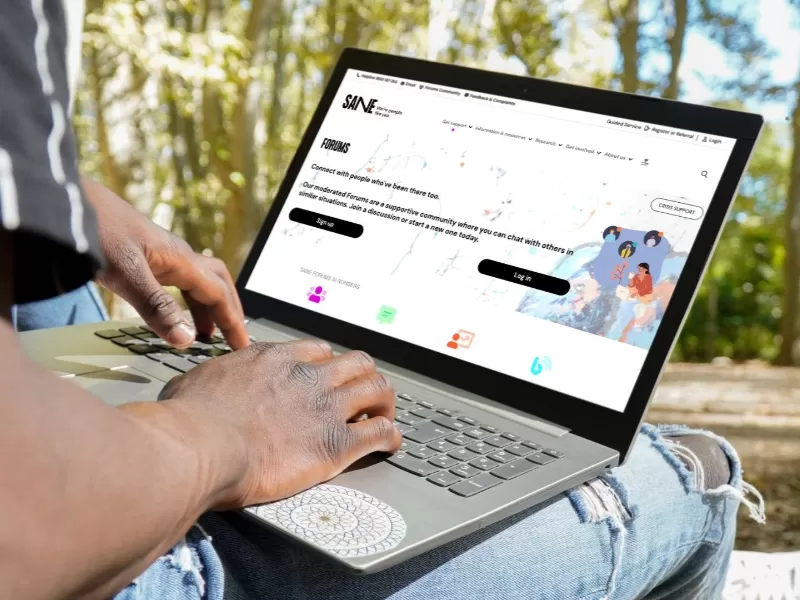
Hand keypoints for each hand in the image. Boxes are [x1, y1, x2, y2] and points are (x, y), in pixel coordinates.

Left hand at [82, 179, 248, 348]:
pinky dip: (187, 300)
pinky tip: (177, 310)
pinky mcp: (147, 256)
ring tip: (207, 334)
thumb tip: (186, 339)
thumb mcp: (127, 275)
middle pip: (218, 283)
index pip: (218, 295)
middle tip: (233, 338)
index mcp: (181, 260)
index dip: (232, 322)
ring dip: (208, 307)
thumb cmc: (97, 233)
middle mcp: (178, 256)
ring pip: (199, 282)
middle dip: (229, 310)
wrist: (68, 204)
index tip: (242, 346)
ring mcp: (163, 254)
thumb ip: (157, 308)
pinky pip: (180, 280)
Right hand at [158, 340, 401, 507]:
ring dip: (385, 401)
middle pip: (357, 363)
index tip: (329, 374)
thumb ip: (213, 380)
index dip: (328, 363)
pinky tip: (391, 442)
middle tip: (366, 392)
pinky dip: (390, 436)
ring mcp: (326, 408)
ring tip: (386, 413)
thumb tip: (199, 387)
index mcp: (276, 360)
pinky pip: (379, 433)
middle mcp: (308, 378)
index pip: (318, 351)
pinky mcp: (336, 444)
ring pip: (376, 390)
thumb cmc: (190, 419)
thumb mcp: (195, 382)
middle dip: (365, 376)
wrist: (202, 446)